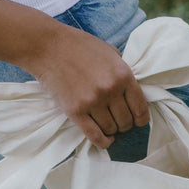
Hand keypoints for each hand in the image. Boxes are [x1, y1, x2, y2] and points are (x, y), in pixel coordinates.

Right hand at [27, 24, 149, 147]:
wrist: (47, 46)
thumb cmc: (80, 47)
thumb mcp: (110, 53)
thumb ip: (123, 73)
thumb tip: (132, 94)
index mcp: (123, 75)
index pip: (140, 109)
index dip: (141, 119)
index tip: (137, 121)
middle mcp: (110, 90)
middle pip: (126, 122)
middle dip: (124, 125)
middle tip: (117, 120)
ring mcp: (93, 102)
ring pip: (111, 130)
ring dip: (111, 130)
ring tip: (106, 123)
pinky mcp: (76, 111)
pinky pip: (95, 136)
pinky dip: (103, 142)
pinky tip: (106, 140)